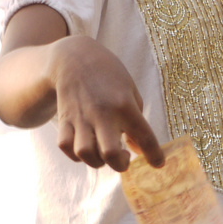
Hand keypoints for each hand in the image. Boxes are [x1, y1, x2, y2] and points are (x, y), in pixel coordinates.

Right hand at [47, 36, 163, 171]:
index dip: (154, 155)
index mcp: (125, 105)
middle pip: (110, 153)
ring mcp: (81, 117)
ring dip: (97, 161)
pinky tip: (86, 148)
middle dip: (120, 164)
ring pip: (85, 153)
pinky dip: (75, 155)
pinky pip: (65, 146)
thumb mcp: (131, 92)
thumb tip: (136, 149)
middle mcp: (103, 113)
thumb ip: (136, 121)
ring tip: (103, 153)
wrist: (75, 58)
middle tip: (124, 158)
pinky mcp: (64, 119)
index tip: (158, 164)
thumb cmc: (110, 75)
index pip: (144, 136)